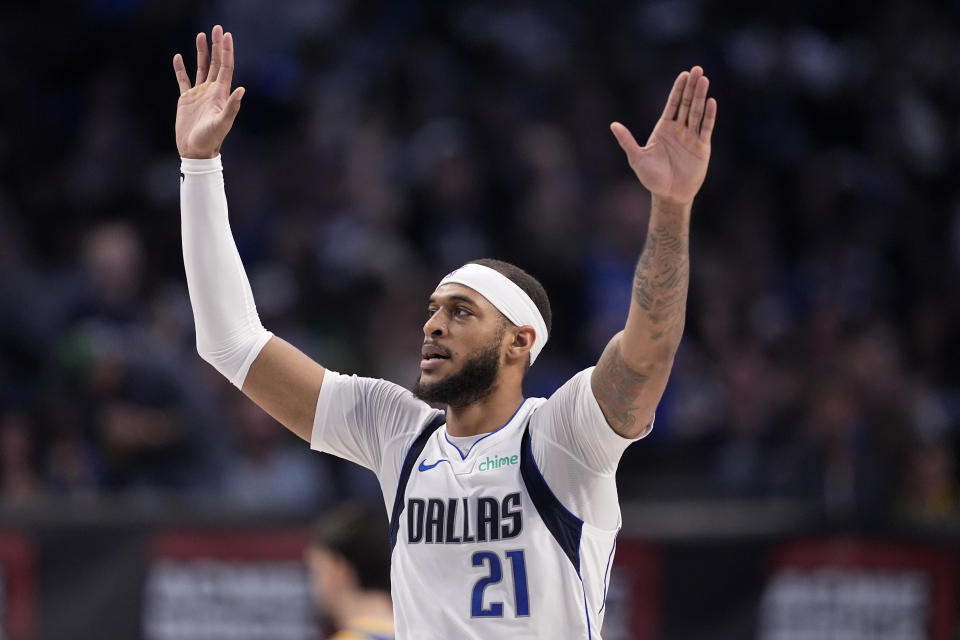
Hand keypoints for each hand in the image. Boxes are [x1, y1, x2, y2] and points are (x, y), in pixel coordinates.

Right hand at [172, 25, 243, 158]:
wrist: (196, 151)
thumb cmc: (211, 139)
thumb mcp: (223, 123)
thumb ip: (232, 107)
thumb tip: (242, 89)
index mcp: (221, 94)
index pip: (225, 67)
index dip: (226, 51)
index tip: (226, 35)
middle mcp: (211, 91)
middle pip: (215, 63)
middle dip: (216, 45)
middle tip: (216, 28)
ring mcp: (199, 94)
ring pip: (201, 67)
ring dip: (201, 52)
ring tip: (200, 35)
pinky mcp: (186, 99)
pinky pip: (183, 80)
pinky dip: (181, 68)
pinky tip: (179, 57)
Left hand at [611, 66, 716, 205]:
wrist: (669, 195)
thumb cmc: (652, 179)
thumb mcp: (637, 158)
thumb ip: (627, 141)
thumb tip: (613, 125)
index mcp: (663, 129)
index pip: (672, 104)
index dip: (678, 89)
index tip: (683, 74)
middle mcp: (679, 130)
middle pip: (686, 104)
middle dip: (691, 87)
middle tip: (697, 69)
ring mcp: (691, 137)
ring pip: (697, 112)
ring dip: (701, 96)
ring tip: (704, 80)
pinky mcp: (702, 147)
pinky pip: (706, 128)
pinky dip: (709, 116)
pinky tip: (711, 102)